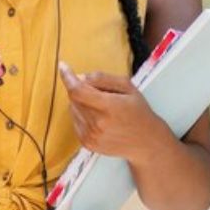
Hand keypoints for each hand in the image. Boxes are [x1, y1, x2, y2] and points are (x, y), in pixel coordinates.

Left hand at [58, 62, 174, 164]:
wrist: (146, 142)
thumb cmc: (138, 111)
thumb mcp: (128, 87)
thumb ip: (103, 78)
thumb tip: (80, 77)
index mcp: (109, 107)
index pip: (79, 90)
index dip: (68, 77)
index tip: (63, 66)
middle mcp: (98, 123)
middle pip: (74, 98)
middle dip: (81, 89)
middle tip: (98, 92)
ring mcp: (91, 136)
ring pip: (73, 109)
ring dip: (81, 103)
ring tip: (102, 107)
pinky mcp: (87, 144)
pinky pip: (75, 122)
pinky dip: (82, 115)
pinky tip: (98, 118)